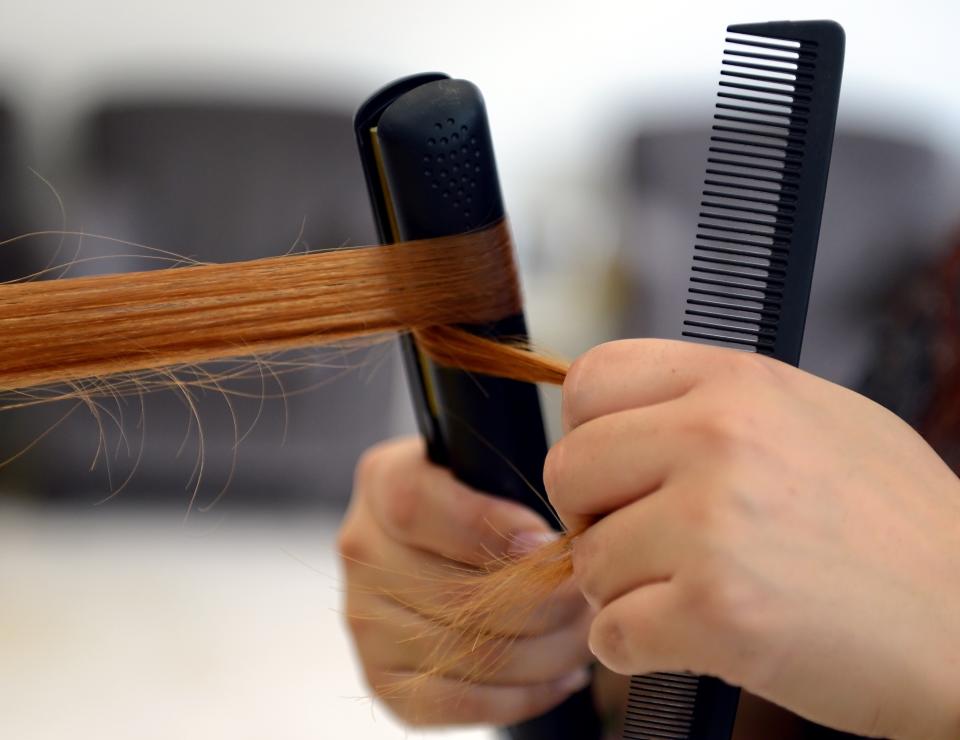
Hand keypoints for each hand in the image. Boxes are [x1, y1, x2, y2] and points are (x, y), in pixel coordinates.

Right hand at [337, 436, 593, 726]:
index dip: (488, 528)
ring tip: (586, 634)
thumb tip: (547, 551)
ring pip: (465, 652)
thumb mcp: (493, 471)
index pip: (415, 507)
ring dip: (546, 652)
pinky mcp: (380, 677)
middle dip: (544, 603)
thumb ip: (511, 491)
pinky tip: (562, 676)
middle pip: (453, 593)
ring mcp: (363, 618)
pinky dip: (522, 696)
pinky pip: (456, 703)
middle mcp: (361, 549)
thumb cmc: (486, 500)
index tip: (547, 543)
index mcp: (382, 481)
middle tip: (593, 596)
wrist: (450, 545)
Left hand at [545, 339, 959, 739]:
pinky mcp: (716, 611)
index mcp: (734, 382)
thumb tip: (618, 426)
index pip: (589, 380)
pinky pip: (610, 634)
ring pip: (586, 563)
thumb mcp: (809, 417)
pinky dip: (634, 649)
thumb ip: (707, 407)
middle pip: (567, 470)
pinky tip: (689, 639)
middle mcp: (716, 439)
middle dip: (592, 519)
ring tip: (691, 594)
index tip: (617, 474)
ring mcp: (713, 524)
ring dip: (622, 592)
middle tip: (646, 545)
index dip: (587, 434)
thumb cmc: (894, 524)